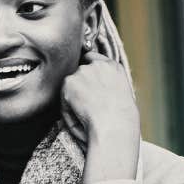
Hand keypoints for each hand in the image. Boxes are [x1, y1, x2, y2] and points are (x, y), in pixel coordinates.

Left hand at [61, 51, 139, 183]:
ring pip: (71, 84)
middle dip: (80, 85)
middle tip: (89, 105)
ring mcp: (82, 72)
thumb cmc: (120, 118)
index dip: (87, 71)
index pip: (92, 59)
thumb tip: (91, 86)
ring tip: (87, 111)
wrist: (115, 124)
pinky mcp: (69, 82)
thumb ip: (106, 83)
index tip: (88, 83)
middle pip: (79, 72)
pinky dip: (67, 105)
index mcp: (113, 67)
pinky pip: (63, 96)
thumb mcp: (120, 93)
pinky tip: (80, 113)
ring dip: (74, 95)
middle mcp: (97, 65)